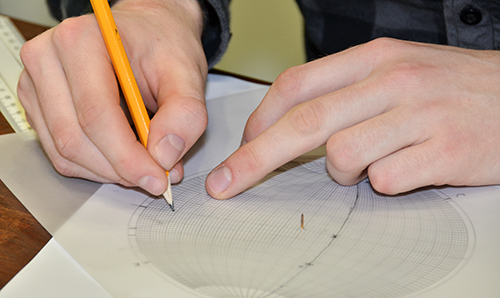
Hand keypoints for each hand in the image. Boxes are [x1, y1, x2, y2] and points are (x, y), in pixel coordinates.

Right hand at [18, 0, 207, 194]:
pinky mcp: (39, 106)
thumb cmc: (161, 44)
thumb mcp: (186, 73)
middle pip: (74, 138)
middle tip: (155, 177)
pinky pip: (60, 154)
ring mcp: (38, 85)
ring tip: (142, 164)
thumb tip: (164, 155)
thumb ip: (184, 113)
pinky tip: (121, 158)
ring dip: (107, 171)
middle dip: (119, 168)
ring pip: (64, 152)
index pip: (96, 114)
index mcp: (81, 41)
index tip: (156, 177)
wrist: (148, 32)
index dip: (127, 157)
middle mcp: (48, 59)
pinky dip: (94, 167)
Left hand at [206, 38, 499, 198]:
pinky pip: (386, 179)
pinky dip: (383, 183)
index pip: (296, 86)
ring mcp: (419, 115)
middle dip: (255, 158)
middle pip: (304, 123)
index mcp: (373, 58)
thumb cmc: (448, 89)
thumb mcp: (394, 73)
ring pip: (342, 155)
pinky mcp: (444, 151)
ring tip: (370, 165)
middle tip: (226, 184)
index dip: (259, 120)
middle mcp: (391, 81)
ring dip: (341, 172)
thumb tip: (289, 127)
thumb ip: (343, 93)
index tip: (241, 147)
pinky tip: (405, 170)